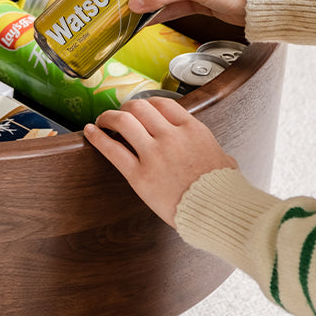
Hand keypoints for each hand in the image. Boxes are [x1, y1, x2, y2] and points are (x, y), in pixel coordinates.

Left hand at [83, 97, 237, 226]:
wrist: (220, 213)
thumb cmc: (224, 192)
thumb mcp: (225, 162)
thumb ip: (216, 153)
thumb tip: (222, 159)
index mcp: (192, 130)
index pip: (163, 103)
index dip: (147, 103)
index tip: (141, 109)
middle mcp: (171, 136)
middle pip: (139, 107)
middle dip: (126, 108)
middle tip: (120, 115)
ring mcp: (154, 154)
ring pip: (123, 121)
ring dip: (108, 117)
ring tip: (102, 120)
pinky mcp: (139, 175)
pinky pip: (112, 149)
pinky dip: (97, 137)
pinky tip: (90, 131)